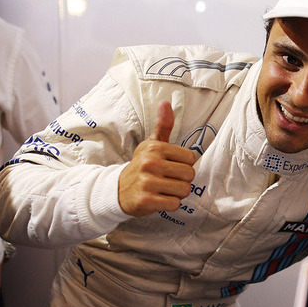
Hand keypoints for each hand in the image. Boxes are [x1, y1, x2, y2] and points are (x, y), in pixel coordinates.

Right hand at [118, 101, 195, 216]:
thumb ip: (163, 125)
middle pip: (189, 175)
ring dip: (177, 193)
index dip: (184, 165)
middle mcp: (150, 163)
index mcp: (154, 148)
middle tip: (168, 180)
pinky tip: (160, 199)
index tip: (171, 166)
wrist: (117, 190)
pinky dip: (170, 204)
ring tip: (164, 189)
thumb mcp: (150, 144)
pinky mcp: (146, 200)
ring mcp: (147, 182)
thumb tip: (166, 102)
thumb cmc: (141, 166)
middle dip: (183, 180)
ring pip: (184, 190)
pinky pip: (174, 204)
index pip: (190, 158)